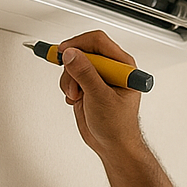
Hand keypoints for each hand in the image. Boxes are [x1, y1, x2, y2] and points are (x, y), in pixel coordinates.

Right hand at [57, 30, 143, 157]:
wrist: (113, 145)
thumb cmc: (118, 126)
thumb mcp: (100, 97)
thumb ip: (85, 74)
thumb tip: (72, 54)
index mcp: (122, 66)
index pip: (98, 41)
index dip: (78, 44)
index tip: (64, 52)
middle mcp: (111, 69)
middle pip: (83, 51)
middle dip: (73, 68)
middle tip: (72, 83)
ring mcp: (98, 77)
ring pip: (74, 65)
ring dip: (69, 80)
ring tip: (78, 96)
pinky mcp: (88, 86)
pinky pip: (70, 77)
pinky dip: (68, 88)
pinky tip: (77, 100)